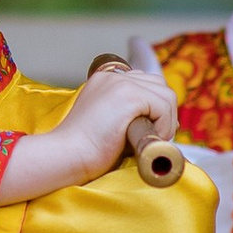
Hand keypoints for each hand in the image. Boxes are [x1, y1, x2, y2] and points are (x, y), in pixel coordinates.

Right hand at [3, 60, 183, 201]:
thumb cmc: (83, 150)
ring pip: (165, 94)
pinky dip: (163, 125)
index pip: (144, 83)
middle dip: (164, 111)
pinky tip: (148, 138)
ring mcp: (121, 83)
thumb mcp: (107, 124)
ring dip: (166, 119)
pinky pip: (163, 106)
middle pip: (159, 84)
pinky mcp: (129, 96)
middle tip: (156, 135)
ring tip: (152, 138)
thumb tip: (159, 122)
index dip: (154, 107)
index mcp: (105, 80)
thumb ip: (128, 116)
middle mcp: (113, 77)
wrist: (66, 155)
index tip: (153, 128)